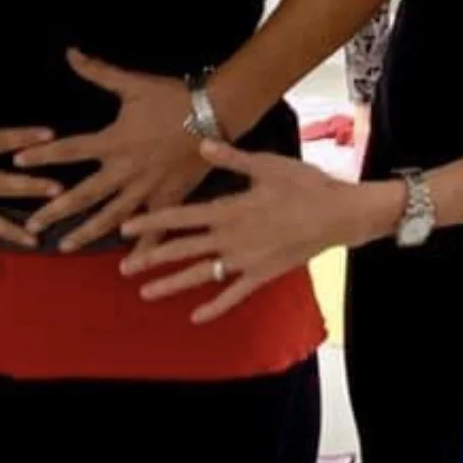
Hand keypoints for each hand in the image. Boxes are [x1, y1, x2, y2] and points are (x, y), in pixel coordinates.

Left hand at [13, 51, 209, 250]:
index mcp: (114, 141)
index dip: (42, 154)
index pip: (70, 149)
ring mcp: (147, 187)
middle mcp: (126, 169)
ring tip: (66, 245)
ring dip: (88, 232)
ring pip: (112, 216)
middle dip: (56, 210)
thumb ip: (98, 71)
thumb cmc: (173, 97)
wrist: (216, 113)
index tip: (17, 162)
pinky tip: (130, 264)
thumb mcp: (133, 84)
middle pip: (84, 194)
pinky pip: (154, 225)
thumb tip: (70, 52)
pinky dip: (143, 244)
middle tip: (32, 226)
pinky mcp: (169, 197)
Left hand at [119, 140, 398, 321]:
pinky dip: (215, 307)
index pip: (180, 217)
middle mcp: (231, 238)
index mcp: (229, 210)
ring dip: (172, 284)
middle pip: (183, 250)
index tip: (125, 229)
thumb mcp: (267, 165)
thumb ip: (232, 158)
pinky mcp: (262, 275)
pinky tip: (195, 317)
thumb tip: (202, 144)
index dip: (151, 223)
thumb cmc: (305, 185)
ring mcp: (245, 260)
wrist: (339, 214)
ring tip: (146, 294)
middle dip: (151, 258)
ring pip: (201, 275)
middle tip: (123, 268)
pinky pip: (234, 294)